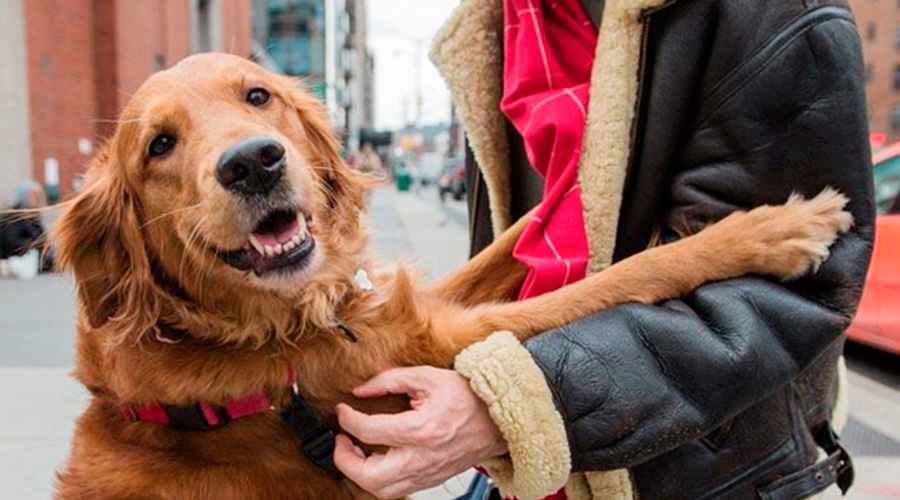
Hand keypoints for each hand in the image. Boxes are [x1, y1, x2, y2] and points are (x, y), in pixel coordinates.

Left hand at [333, 366, 507, 498]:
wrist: (498, 419)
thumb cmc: (467, 396)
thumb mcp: (427, 376)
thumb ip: (389, 380)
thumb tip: (361, 390)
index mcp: (421, 429)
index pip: (369, 431)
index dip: (347, 419)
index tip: (343, 411)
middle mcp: (422, 458)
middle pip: (369, 477)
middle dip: (345, 460)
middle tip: (342, 440)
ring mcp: (426, 473)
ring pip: (382, 491)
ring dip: (360, 474)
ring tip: (356, 451)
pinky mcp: (430, 480)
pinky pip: (397, 491)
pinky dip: (379, 479)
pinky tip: (377, 459)